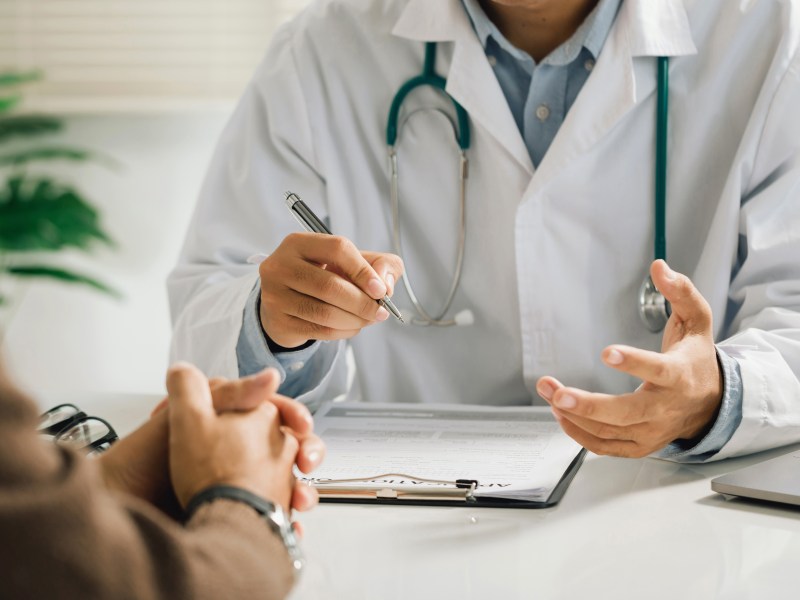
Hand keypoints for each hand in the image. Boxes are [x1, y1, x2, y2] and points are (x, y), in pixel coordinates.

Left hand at [100, 367, 323, 513]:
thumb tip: (271, 375)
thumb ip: (230, 391)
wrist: (128, 505)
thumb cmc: (148, 460)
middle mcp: (235, 449)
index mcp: (227, 421)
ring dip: (303, 490)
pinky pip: (274, 515)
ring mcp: (238, 480)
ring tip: (300, 500)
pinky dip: (288, 521)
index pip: (274, 411)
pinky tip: (291, 523)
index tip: (302, 426)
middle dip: (308, 452)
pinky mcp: (235, 511)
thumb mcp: (188, 415)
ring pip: (288, 481)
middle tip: (306, 462)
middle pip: (288, 446)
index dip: (293, 415)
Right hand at [258, 232, 403, 347]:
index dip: (363, 270)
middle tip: (380, 311)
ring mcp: (275, 295)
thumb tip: (386, 285)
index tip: (380, 289)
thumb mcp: (350, 262)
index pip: (337, 249)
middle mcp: (281, 266)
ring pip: (325, 313)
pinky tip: (352, 326)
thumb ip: (379, 264)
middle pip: (330, 286)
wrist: (285, 300)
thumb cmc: (323, 275)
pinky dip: (344, 332)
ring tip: (369, 319)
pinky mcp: (278, 321)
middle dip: (362, 302)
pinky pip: (319, 331)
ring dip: (355, 320)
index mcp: (299, 243)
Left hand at [536, 260, 722, 457]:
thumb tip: (660, 267)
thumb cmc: (696, 360)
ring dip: (574, 415)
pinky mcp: (640, 445)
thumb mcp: (697, 321)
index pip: (658, 371)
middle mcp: (665, 408)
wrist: (711, 404)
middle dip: (588, 405)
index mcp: (680, 376)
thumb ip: (680, 292)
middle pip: (626, 413)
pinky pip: (606, 447)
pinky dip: (580, 434)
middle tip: (557, 392)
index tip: (606, 351)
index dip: (633, 363)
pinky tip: (560, 414)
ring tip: (549, 392)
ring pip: (609, 431)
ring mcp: (652, 431)